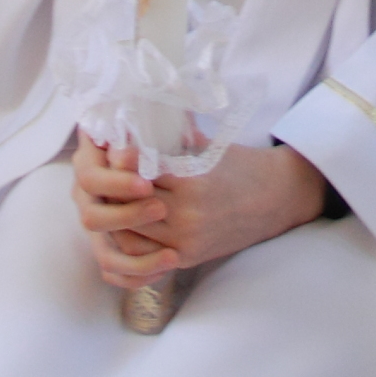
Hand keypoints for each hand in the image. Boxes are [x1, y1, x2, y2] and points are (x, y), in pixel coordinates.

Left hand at [71, 135, 328, 286]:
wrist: (276, 200)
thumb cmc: (242, 166)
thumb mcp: (211, 146)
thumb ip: (176, 138)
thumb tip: (141, 119)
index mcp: (193, 182)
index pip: (142, 173)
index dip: (122, 161)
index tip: (109, 150)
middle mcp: (188, 215)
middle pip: (130, 204)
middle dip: (113, 188)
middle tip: (99, 172)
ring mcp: (186, 240)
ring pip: (131, 231)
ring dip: (116, 214)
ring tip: (108, 196)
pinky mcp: (187, 257)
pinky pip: (144, 253)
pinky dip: (129, 238)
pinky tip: (124, 220)